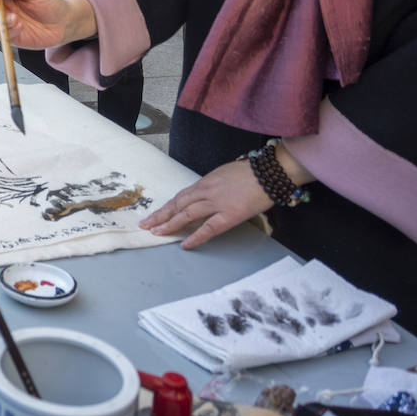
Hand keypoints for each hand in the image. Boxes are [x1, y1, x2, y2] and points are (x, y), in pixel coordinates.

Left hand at [139, 160, 272, 249]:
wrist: (270, 171)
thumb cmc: (251, 173)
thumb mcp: (224, 175)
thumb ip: (212, 187)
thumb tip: (204, 196)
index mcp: (205, 182)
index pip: (180, 196)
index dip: (166, 207)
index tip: (154, 214)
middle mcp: (206, 191)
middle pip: (178, 204)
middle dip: (161, 215)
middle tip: (146, 225)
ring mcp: (217, 202)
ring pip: (187, 214)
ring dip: (170, 224)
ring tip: (157, 233)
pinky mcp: (230, 214)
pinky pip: (209, 227)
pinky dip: (196, 236)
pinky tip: (185, 244)